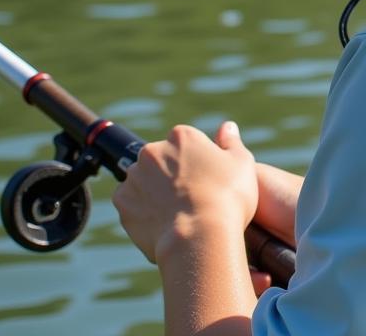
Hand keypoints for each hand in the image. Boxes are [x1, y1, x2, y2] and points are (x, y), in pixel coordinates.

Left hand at [112, 121, 257, 265]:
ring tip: (177, 214)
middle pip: (162, 160)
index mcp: (181, 136)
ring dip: (155, 192)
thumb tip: (226, 127)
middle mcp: (153, 151)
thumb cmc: (227, 197)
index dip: (196, 162)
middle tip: (192, 198)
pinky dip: (142, 211)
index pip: (185, 143)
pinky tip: (163, 223)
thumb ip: (231, 141)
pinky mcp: (123, 204)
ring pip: (144, 181)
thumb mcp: (241, 163)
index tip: (206, 180)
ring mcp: (135, 178)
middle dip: (172, 174)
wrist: (200, 238)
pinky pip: (131, 204)